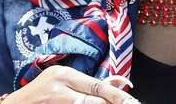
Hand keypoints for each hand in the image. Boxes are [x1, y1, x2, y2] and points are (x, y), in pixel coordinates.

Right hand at [3, 66, 138, 103]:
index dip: (118, 95)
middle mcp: (60, 85)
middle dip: (113, 103)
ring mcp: (56, 100)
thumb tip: (123, 82)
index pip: (97, 86)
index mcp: (65, 74)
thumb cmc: (42, 93)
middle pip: (95, 98)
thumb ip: (91, 83)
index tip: (133, 101)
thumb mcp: (64, 81)